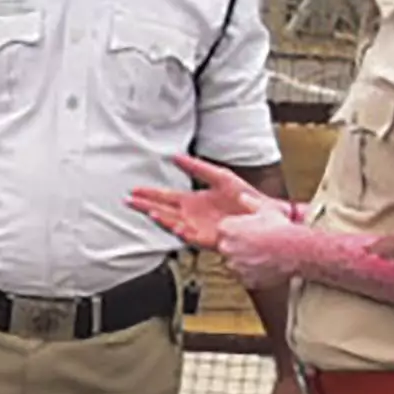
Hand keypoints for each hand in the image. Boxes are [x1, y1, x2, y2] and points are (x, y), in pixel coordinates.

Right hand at [129, 151, 288, 249]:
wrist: (265, 213)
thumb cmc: (247, 197)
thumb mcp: (221, 176)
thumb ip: (198, 167)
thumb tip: (177, 157)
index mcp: (194, 200)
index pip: (166, 197)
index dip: (150, 193)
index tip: (135, 190)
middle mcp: (193, 215)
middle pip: (163, 209)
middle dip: (145, 205)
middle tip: (128, 200)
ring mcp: (199, 226)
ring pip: (171, 221)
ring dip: (156, 215)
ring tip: (142, 209)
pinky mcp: (208, 236)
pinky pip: (188, 232)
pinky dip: (175, 227)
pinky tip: (166, 220)